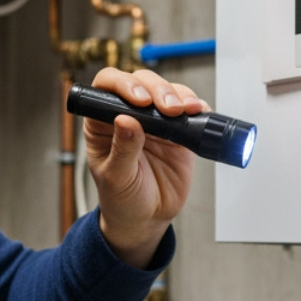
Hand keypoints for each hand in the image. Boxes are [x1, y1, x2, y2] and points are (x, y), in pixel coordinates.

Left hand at [83, 67, 202, 267]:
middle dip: (157, 89)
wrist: (147, 218)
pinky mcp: (178, 131)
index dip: (122, 85)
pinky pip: (189, 109)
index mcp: (102, 122)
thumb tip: (125, 120)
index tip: (139, 100)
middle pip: (141, 82)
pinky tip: (198, 113)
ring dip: (178, 95)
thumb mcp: (116, 178)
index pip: (107, 87)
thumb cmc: (122, 199)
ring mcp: (155, 121)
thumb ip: (122, 150)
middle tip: (168, 109)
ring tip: (185, 111)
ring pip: (167, 90)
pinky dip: (196, 107)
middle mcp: (129, 114)